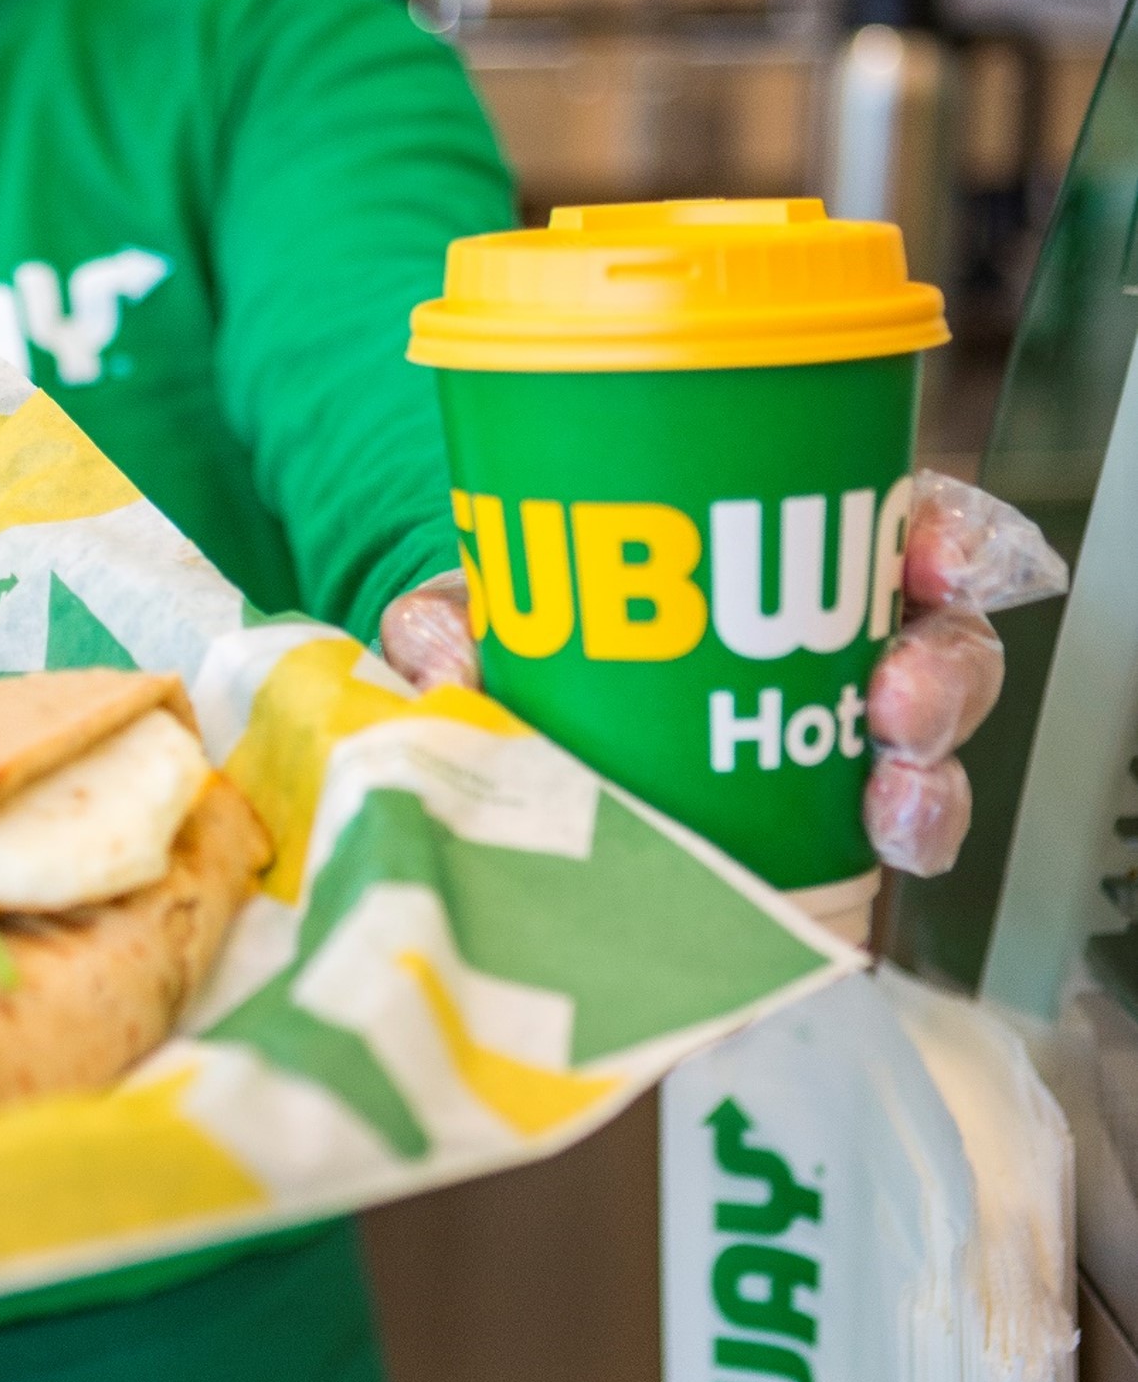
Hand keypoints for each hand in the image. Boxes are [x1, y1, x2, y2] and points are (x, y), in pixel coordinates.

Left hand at [378, 472, 1069, 877]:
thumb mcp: (479, 597)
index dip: (941, 537)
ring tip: (887, 809)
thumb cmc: (523, 619)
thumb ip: (441, 620)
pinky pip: (888, 835)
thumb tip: (445, 674)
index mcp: (785, 537)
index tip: (930, 562)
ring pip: (929, 745)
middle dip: (940, 673)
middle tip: (895, 704)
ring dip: (928, 779)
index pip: (900, 516)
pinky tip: (875, 865)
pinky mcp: (824, 821)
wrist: (508, 710)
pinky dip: (897, 847)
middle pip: (937, 638)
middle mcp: (832, 627)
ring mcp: (838, 728)